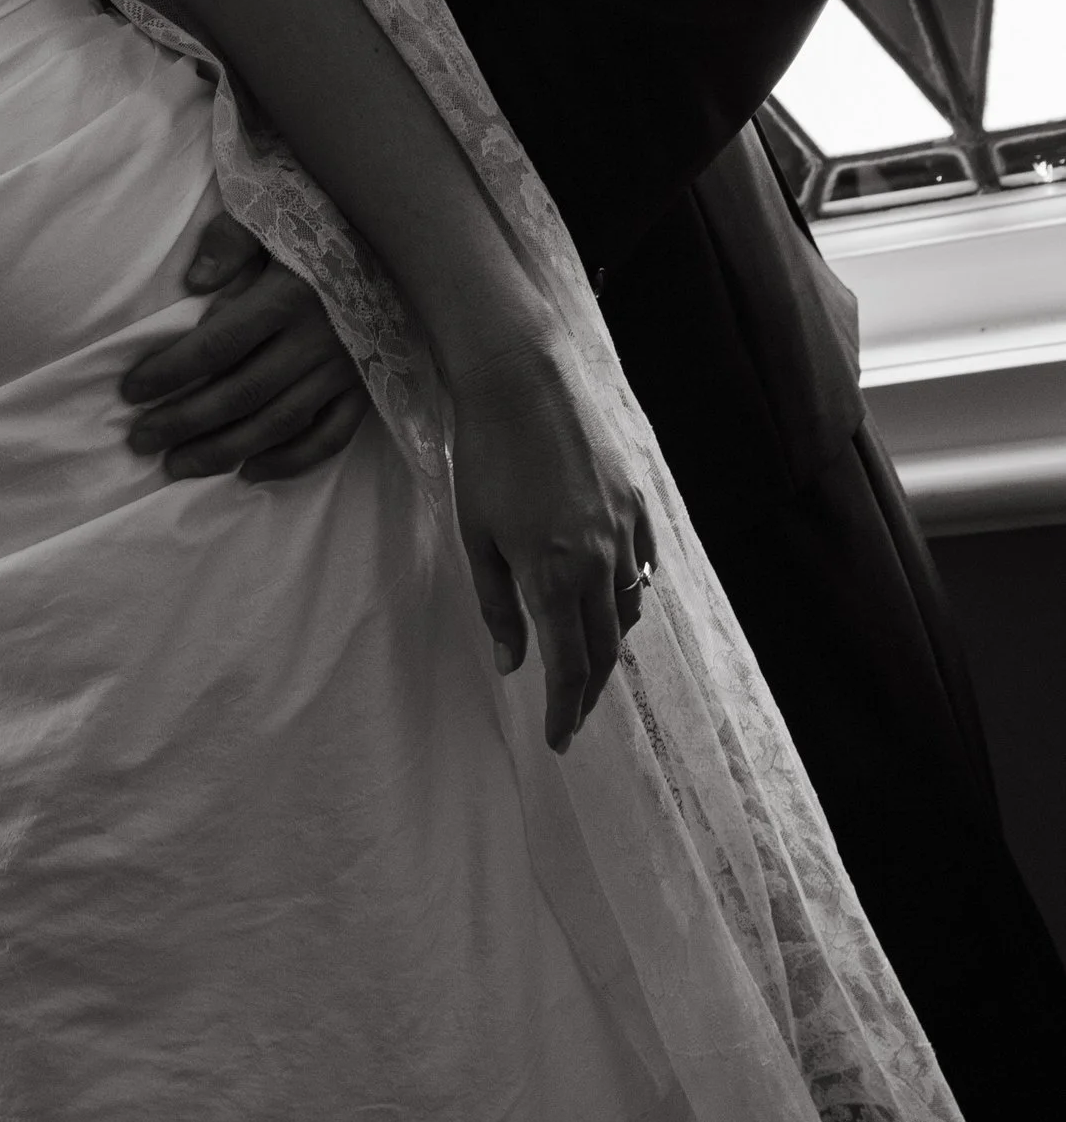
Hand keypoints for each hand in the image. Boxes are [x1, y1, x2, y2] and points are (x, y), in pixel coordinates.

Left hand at [120, 215, 371, 479]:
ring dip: (226, 450)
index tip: (131, 391)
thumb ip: (229, 242)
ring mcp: (346, 370)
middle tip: (142, 441)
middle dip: (185, 422)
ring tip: (178, 465)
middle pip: (242, 393)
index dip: (172, 372)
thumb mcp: (270, 215)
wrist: (393, 238)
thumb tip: (193, 282)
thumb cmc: (317, 226)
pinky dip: (292, 461)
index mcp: (289, 295)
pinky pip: (331, 436)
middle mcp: (319, 339)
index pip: (219, 344)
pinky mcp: (367, 388)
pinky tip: (250, 471)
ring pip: (279, 423)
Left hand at [447, 336, 656, 754]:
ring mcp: (627, 531)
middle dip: (588, 689)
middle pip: (605, 647)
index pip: (568, 666)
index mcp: (554, 575)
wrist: (521, 381)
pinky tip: (615, 599)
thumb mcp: (476, 537)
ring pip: (630, 609)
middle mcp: (600, 560)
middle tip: (571, 714)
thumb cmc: (484, 457)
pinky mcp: (639, 502)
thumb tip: (511, 662)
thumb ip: (497, 605)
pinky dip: (632, 593)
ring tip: (587, 660)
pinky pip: (645, 567)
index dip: (565, 710)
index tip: (557, 740)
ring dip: (609, 642)